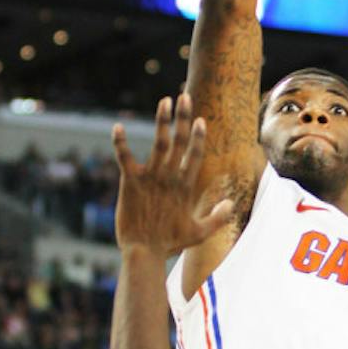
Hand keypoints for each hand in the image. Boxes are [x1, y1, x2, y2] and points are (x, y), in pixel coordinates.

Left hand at [112, 94, 232, 255]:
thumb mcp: (200, 233)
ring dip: (162, 120)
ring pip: (159, 143)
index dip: (198, 136)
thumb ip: (217, 217)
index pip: (194, 155)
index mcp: (185, 186)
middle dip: (183, 117)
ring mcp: (150, 177)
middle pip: (180, 141)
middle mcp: (170, 177)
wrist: (144, 252)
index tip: (200, 120)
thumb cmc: (170, 243)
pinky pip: (125, 157)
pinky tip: (116, 126)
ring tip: (165, 101)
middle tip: (184, 96)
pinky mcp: (131, 181)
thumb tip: (230, 204)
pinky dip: (120, 142)